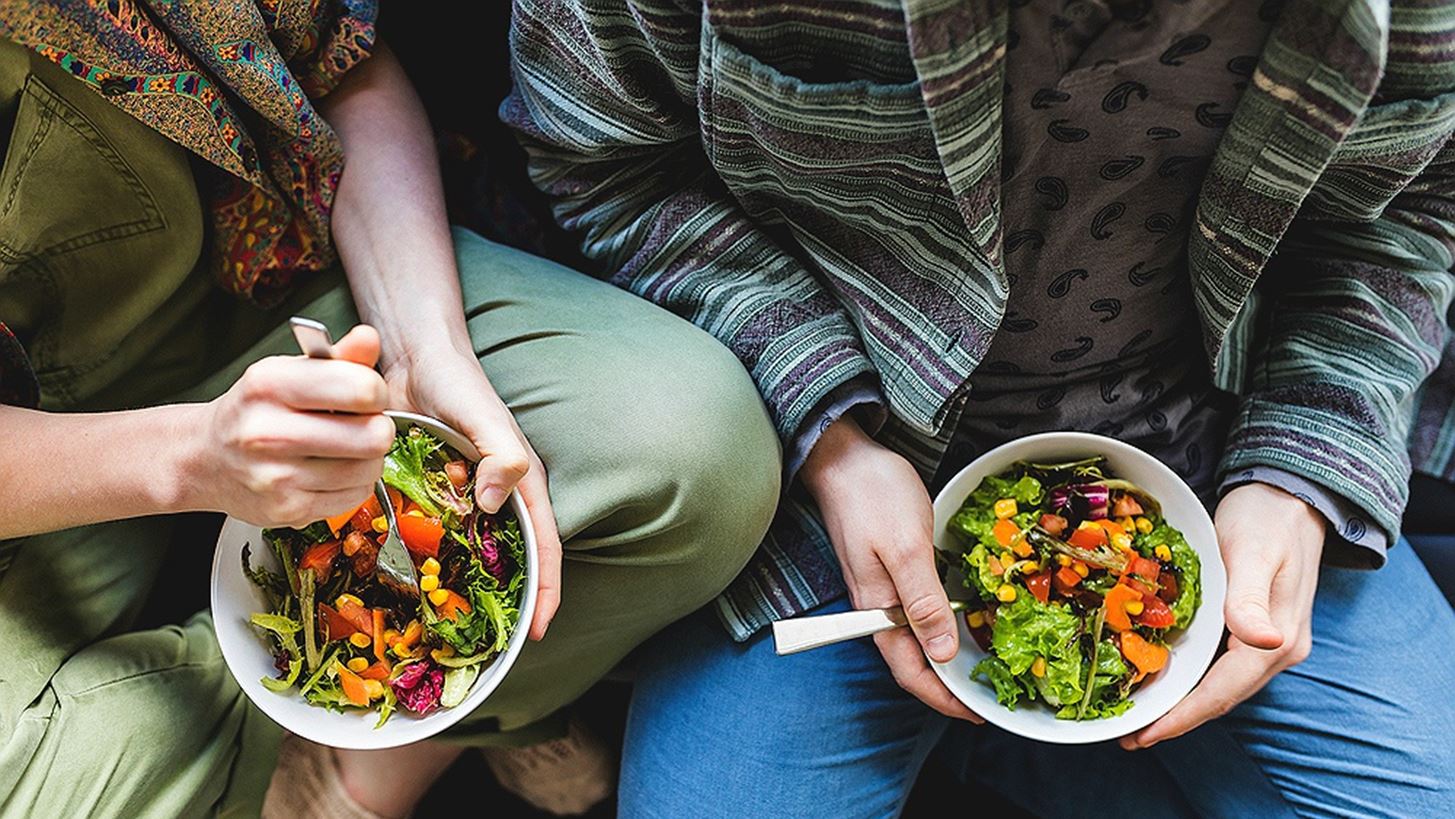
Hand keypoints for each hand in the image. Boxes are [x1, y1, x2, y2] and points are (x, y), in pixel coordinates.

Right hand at [196, 325, 393, 527]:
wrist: (205, 458)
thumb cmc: (256, 410)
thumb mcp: (290, 372)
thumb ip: (338, 357)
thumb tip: (368, 338)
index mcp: (269, 385)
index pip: (361, 389)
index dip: (376, 391)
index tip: (366, 393)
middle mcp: (268, 432)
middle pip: (374, 436)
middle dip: (377, 428)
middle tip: (361, 424)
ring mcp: (277, 477)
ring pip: (370, 469)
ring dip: (368, 458)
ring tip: (344, 448)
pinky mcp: (289, 509)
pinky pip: (355, 496)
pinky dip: (353, 484)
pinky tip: (331, 471)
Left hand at [382, 337, 562, 640]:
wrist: (412, 356)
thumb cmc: (458, 382)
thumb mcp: (484, 416)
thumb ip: (500, 453)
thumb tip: (497, 504)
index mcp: (521, 484)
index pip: (544, 547)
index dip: (547, 591)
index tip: (540, 631)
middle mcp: (496, 499)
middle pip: (511, 561)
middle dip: (507, 603)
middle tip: (489, 646)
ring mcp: (462, 501)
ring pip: (470, 556)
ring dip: (464, 589)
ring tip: (447, 630)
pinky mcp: (429, 496)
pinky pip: (432, 538)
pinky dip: (425, 563)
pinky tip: (405, 588)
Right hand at [801, 416, 981, 721]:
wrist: (843, 456)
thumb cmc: (873, 496)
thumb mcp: (906, 548)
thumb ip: (923, 602)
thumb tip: (943, 655)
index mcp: (877, 609)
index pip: (909, 672)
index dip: (943, 698)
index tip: (977, 714)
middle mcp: (877, 607)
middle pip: (913, 661)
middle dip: (948, 685)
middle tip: (989, 694)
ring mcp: (881, 588)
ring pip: (916, 637)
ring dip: (946, 655)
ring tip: (982, 663)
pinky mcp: (889, 568)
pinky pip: (917, 610)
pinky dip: (941, 623)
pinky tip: (962, 617)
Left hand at [1122, 482, 1323, 748]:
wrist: (1290, 495)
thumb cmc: (1267, 518)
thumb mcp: (1253, 552)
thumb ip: (1249, 598)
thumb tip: (1264, 641)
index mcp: (1276, 639)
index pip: (1222, 692)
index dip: (1181, 717)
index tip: (1143, 735)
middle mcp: (1276, 648)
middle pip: (1219, 697)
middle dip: (1175, 718)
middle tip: (1127, 733)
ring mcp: (1268, 640)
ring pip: (1219, 685)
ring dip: (1180, 702)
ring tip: (1138, 714)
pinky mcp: (1254, 627)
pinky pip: (1218, 665)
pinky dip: (1190, 678)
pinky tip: (1162, 677)